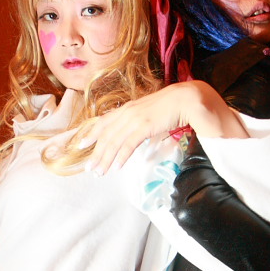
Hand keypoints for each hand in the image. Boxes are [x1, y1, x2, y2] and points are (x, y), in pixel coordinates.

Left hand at [78, 81, 246, 174]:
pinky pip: (129, 144)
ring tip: (100, 172)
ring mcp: (135, 119)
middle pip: (106, 135)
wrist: (188, 98)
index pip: (103, 122)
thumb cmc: (171, 106)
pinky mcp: (145, 126)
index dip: (91, 133)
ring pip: (114, 142)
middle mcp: (127, 112)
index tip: (81, 145)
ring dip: (106, 159)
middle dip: (96, 153)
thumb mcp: (149, 111)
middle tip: (90, 168)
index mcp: (127, 108)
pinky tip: (116, 167)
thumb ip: (138, 119)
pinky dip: (121, 157)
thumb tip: (133, 132)